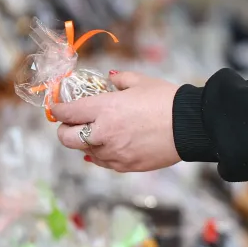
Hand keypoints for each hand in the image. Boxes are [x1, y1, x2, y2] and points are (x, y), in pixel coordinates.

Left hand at [53, 72, 180, 172]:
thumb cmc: (167, 100)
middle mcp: (104, 133)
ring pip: (84, 152)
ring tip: (96, 132)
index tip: (57, 107)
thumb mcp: (141, 82)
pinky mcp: (125, 166)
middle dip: (64, 130)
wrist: (190, 126)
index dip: (58, 109)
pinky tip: (108, 145)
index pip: (67, 112)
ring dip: (85, 142)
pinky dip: (100, 154)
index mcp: (105, 109)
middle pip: (66, 138)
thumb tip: (109, 80)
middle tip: (72, 123)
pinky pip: (103, 162)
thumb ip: (119, 81)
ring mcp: (114, 153)